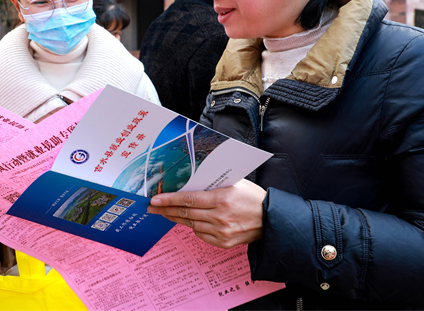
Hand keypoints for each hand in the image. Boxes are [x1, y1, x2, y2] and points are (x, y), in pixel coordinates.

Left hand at [147, 180, 266, 248]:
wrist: (271, 219)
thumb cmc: (253, 197)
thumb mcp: (235, 183)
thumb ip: (213, 183)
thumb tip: (189, 181)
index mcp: (222, 199)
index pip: (188, 199)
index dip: (170, 199)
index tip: (155, 199)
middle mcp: (220, 217)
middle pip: (185, 214)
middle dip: (165, 210)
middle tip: (152, 207)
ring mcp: (221, 232)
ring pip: (191, 225)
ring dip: (176, 219)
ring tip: (165, 213)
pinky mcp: (223, 243)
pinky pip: (201, 234)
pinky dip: (194, 227)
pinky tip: (189, 221)